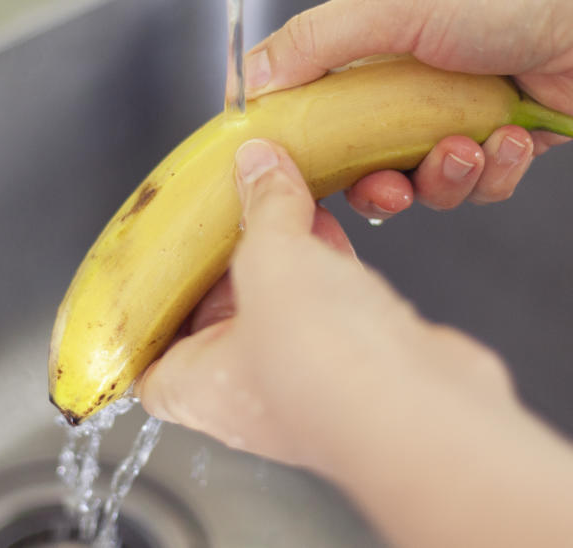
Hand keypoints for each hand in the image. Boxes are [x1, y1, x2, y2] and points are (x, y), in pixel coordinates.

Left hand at [137, 138, 517, 473]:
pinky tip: (329, 224)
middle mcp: (247, 395)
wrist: (423, 408)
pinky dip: (327, 264)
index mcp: (197, 388)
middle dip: (229, 261)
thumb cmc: (324, 363)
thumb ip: (262, 208)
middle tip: (229, 209)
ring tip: (281, 199)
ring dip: (284, 255)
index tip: (156, 269)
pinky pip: (331, 305)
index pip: (149, 362)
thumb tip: (257, 164)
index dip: (150, 316)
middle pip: (219, 316)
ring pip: (282, 306)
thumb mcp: (269, 258)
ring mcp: (307, 381)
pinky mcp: (360, 365)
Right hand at [244, 0, 572, 217]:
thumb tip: (247, 76)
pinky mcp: (515, 140)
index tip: (297, 174)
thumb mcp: (395, 5)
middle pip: (370, 155)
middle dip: (379, 181)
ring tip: (472, 147)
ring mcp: (468, 110)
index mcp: (384, 37)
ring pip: (429, 179)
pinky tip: (515, 140)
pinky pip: (484, 183)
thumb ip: (317, 43)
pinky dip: (497, 170)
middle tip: (390, 187)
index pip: (322, 98)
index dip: (308, 139)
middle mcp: (421, 77)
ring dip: (447, 175)